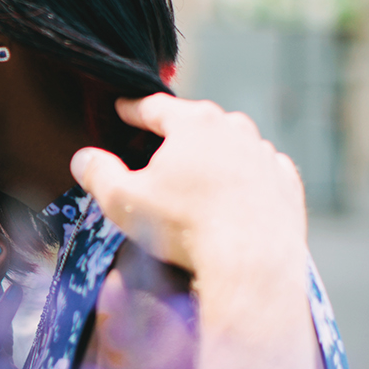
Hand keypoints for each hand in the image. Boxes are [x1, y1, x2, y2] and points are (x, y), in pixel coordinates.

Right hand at [71, 95, 306, 280]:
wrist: (252, 262)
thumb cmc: (183, 227)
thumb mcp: (124, 201)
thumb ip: (99, 174)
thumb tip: (83, 158)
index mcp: (192, 123)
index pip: (154, 106)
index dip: (132, 109)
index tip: (122, 108)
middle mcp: (233, 128)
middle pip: (197, 121)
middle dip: (177, 129)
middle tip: (160, 143)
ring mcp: (264, 154)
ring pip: (232, 143)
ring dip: (214, 153)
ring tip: (198, 172)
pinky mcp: (285, 183)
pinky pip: (260, 171)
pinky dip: (245, 177)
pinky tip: (235, 194)